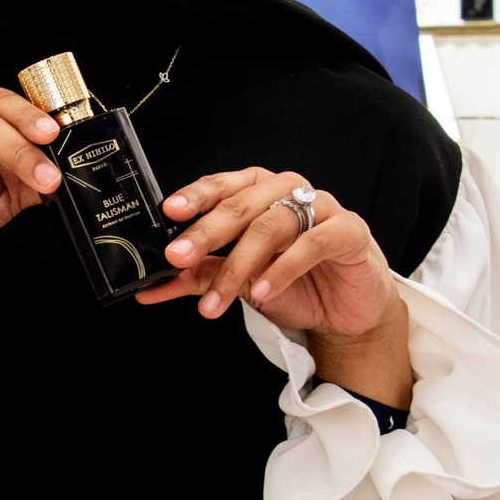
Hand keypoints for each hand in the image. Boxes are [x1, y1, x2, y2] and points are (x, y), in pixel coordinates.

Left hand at [134, 166, 403, 357]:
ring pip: (272, 225)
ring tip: (219, 297)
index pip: (222, 186)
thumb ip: (200, 278)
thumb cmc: (296, 285)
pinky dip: (283, 268)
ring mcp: (321, 208)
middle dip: (206, 233)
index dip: (195, 196)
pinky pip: (313, 242)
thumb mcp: (240, 282)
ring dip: (239, 264)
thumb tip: (150, 288)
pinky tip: (263, 291)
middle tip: (178, 256)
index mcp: (259, 193)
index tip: (169, 212)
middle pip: (242, 205)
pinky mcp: (349, 231)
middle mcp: (288, 192)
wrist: (345, 313)